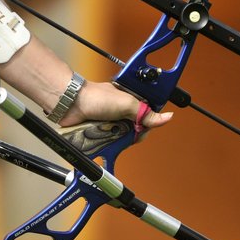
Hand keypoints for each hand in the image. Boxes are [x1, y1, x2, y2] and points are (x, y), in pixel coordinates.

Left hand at [58, 80, 172, 135]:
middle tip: (122, 131)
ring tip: (107, 132)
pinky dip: (105, 142)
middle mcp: (122, 113)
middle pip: (134, 132)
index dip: (145, 127)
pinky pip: (107, 143)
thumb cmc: (96, 97)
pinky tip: (102, 138)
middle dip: (129, 135)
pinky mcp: (99, 132)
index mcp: (131, 103)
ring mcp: (110, 123)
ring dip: (115, 138)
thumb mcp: (127, 104)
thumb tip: (168, 117)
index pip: (146, 120)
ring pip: (120, 139)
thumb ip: (147, 113)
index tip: (141, 129)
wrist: (71, 103)